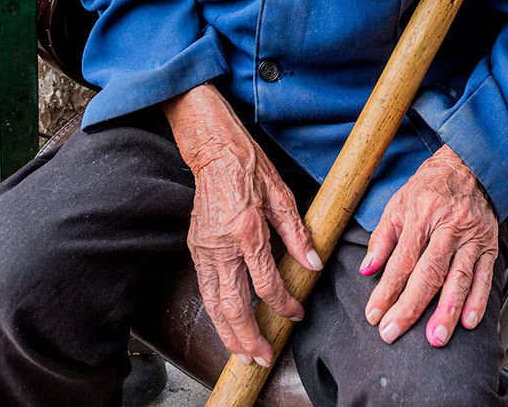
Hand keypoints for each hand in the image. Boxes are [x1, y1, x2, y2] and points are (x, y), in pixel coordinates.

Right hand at [163, 84, 321, 365]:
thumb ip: (297, 234)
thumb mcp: (282, 195)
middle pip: (233, 305)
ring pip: (212, 304)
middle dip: (248, 337)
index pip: (266, 282)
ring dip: (228, 334)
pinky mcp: (194, 247)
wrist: (215, 151)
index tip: (296, 313)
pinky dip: (216, 312)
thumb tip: (313, 264)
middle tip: (263, 357)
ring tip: (243, 353)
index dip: (283, 304)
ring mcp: (204, 247)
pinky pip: (205, 288)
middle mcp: (221, 244)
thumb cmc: (250, 167)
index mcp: (247, 229)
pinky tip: (227, 323)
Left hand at [361, 145, 497, 347]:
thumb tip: (367, 269)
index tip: (374, 314)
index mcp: (422, 214)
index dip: (387, 290)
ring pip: (459, 278)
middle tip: (394, 333)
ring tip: (436, 338)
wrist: (469, 166)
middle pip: (429, 273)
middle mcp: (448, 226)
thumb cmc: (430, 186)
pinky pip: (485, 277)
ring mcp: (471, 237)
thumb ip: (383, 238)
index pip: (402, 260)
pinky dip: (478, 301)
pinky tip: (468, 322)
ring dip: (447, 311)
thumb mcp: (399, 202)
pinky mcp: (489, 245)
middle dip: (410, 307)